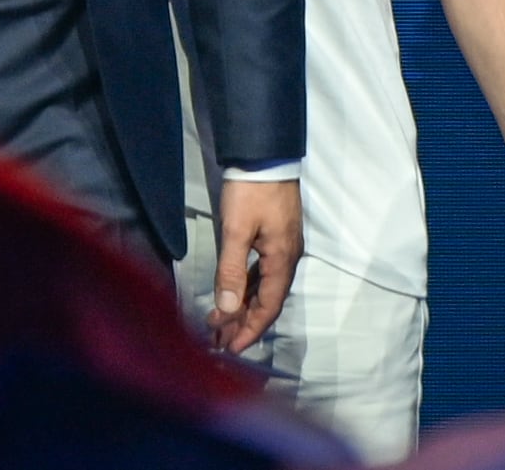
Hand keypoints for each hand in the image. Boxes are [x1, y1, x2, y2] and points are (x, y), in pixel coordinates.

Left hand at [209, 176, 303, 352]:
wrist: (265, 156)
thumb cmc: (250, 192)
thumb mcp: (237, 230)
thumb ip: (231, 269)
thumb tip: (227, 308)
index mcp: (281, 262)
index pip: (267, 307)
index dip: (249, 329)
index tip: (231, 347)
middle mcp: (286, 260)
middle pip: (265, 301)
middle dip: (243, 322)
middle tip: (219, 339)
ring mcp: (281, 248)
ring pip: (262, 287)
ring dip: (242, 305)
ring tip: (220, 322)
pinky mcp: (273, 238)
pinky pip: (260, 273)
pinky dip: (245, 287)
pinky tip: (233, 293)